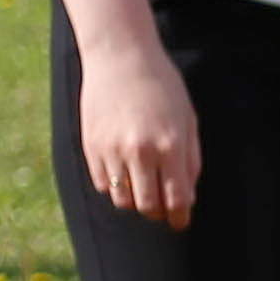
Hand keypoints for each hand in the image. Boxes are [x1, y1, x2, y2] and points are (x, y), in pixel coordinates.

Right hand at [76, 28, 199, 226]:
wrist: (120, 58)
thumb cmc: (162, 88)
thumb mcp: (187, 120)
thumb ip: (190, 160)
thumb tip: (187, 195)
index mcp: (170, 146)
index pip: (176, 198)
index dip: (179, 217)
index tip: (180, 223)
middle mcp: (139, 152)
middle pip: (148, 205)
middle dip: (158, 213)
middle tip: (163, 209)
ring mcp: (111, 150)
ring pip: (122, 199)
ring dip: (135, 202)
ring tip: (143, 189)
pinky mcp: (89, 146)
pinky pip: (102, 184)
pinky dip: (114, 187)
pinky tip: (123, 174)